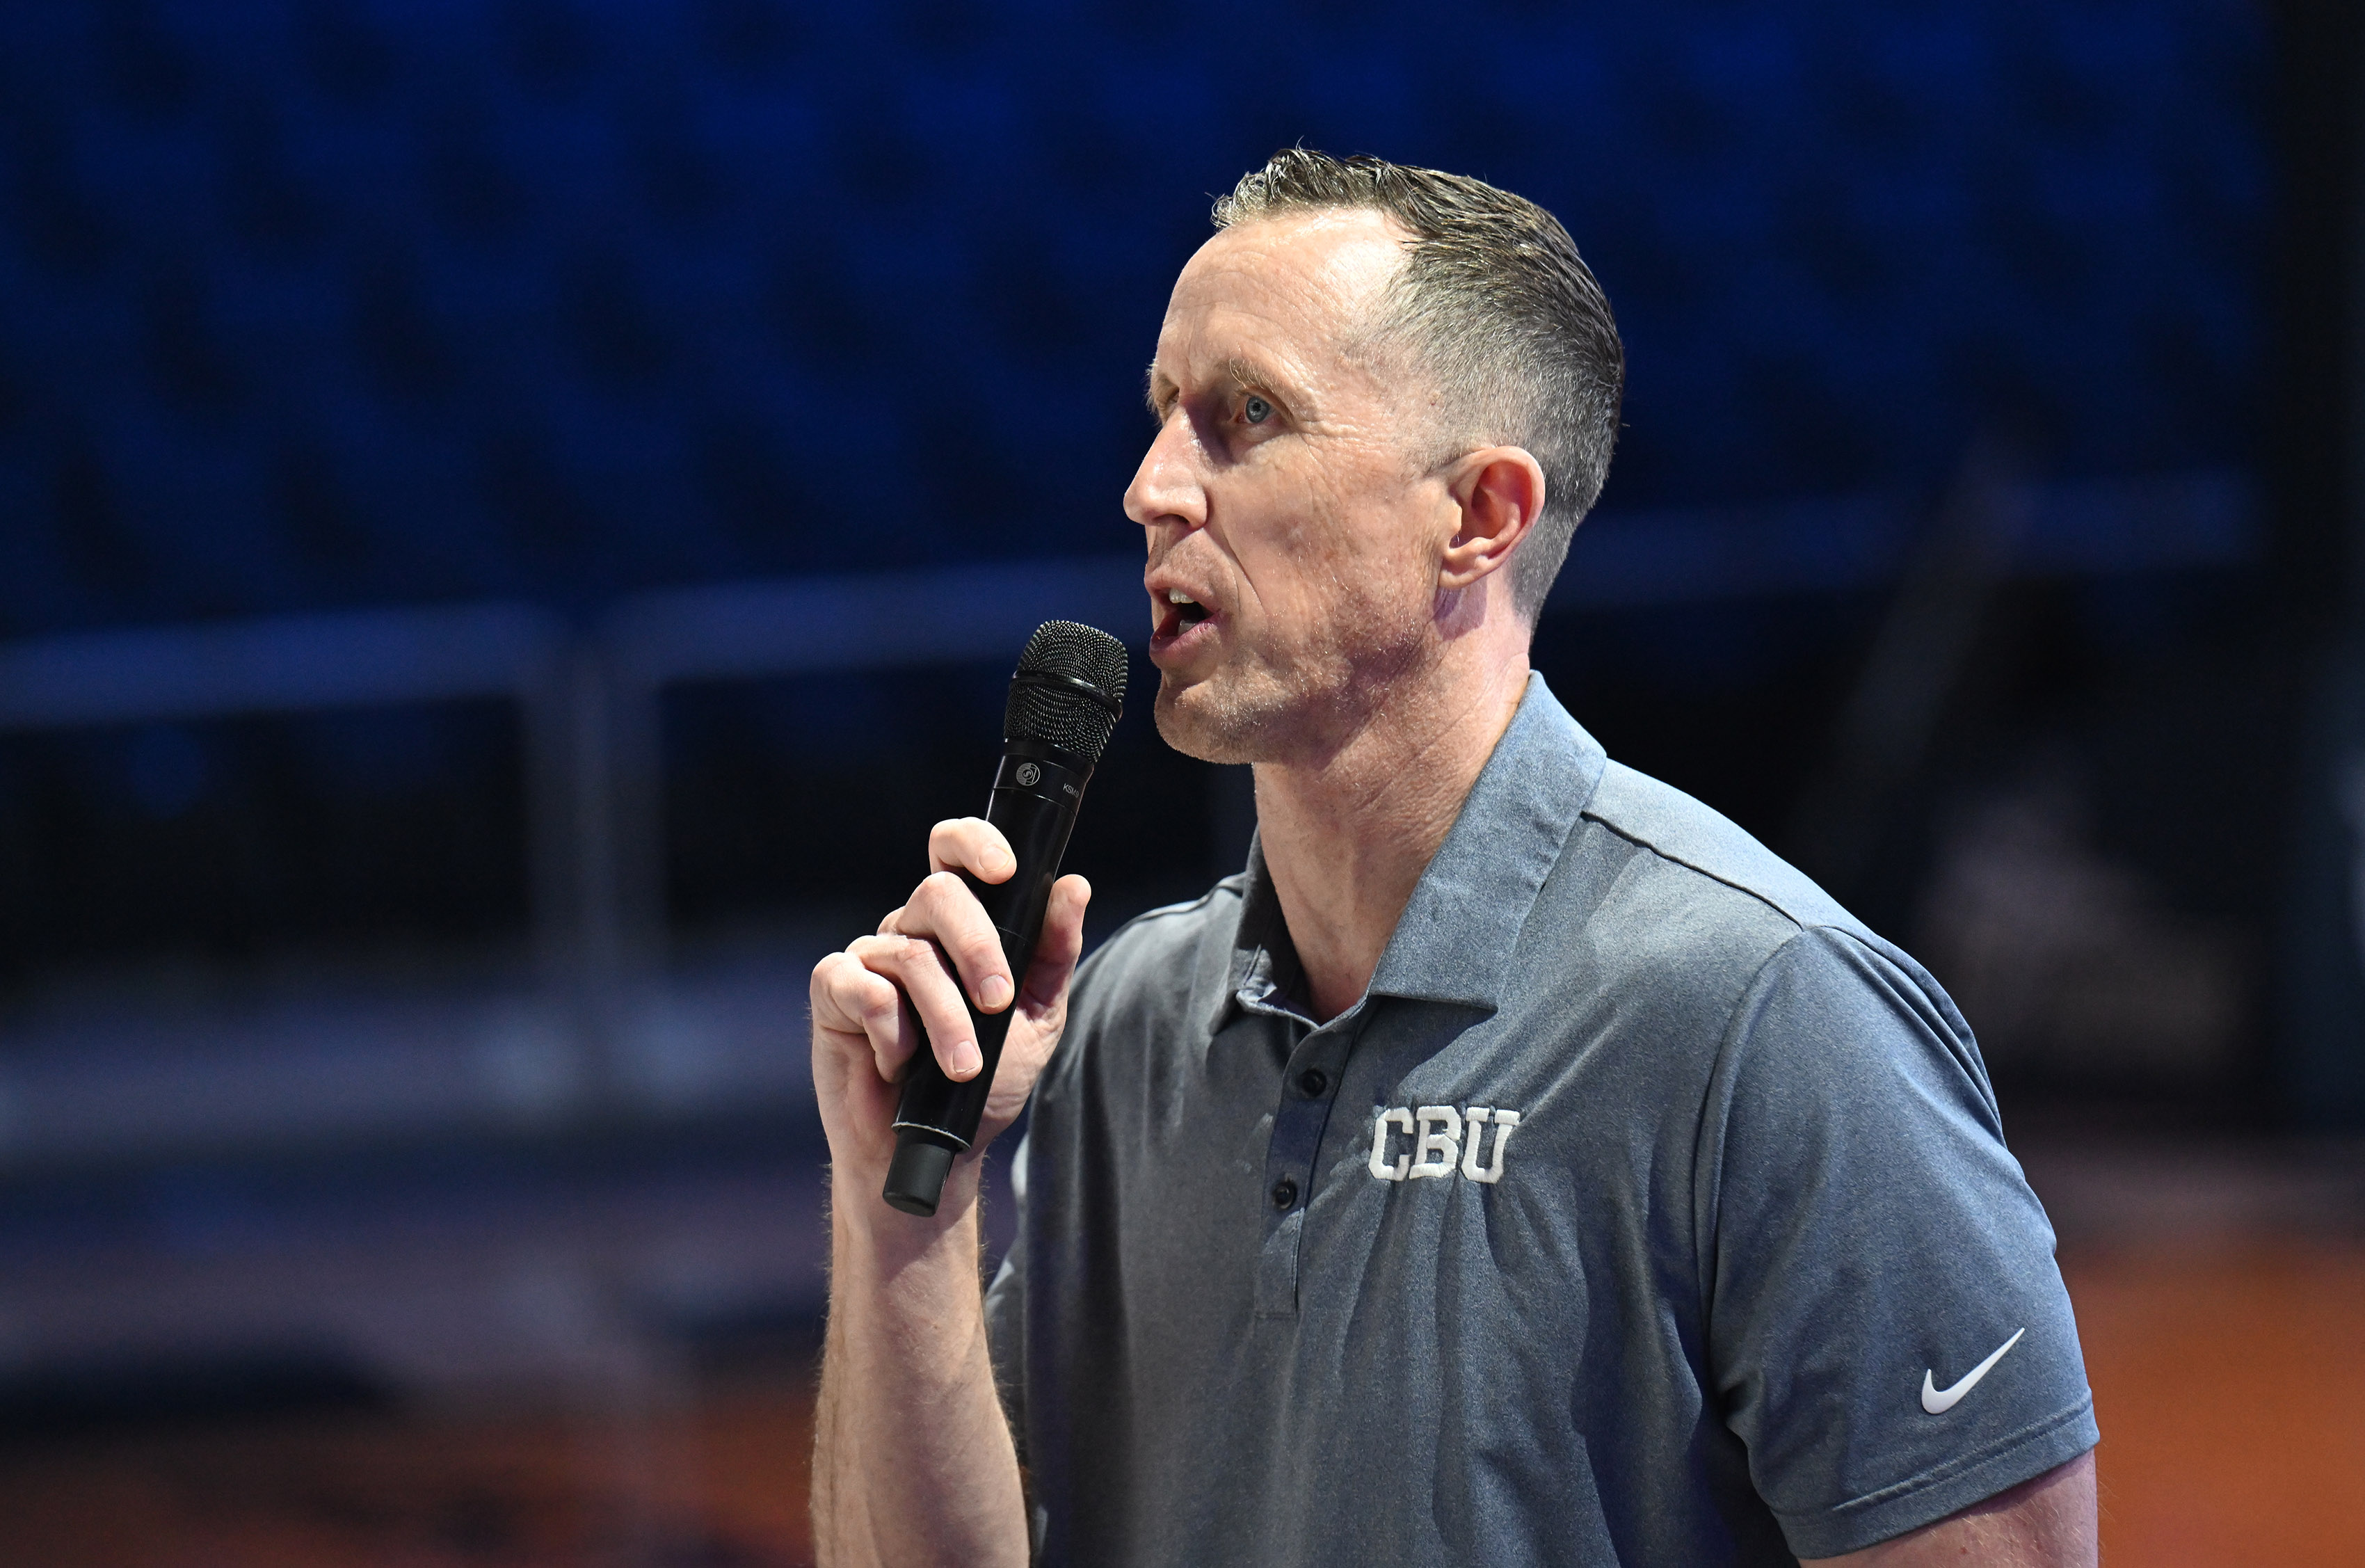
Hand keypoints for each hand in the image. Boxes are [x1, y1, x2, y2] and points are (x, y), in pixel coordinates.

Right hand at [810, 816, 1089, 1199]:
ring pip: (911, 955)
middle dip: (977, 947)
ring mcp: (868, 958)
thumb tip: (1073, 885)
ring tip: (964, 1067)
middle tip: (998, 1002)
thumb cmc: (985, 1080)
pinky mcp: (833, 992)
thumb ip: (1054, 952)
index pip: (954, 853)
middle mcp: (910, 930)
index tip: (1006, 871)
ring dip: (946, 1017)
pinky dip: (894, 1033)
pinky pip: (866, 990)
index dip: (975, 843)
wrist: (940, 1148)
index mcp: (956, 925)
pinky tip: (899, 1064)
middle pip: (938, 894)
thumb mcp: (1038, 1017)